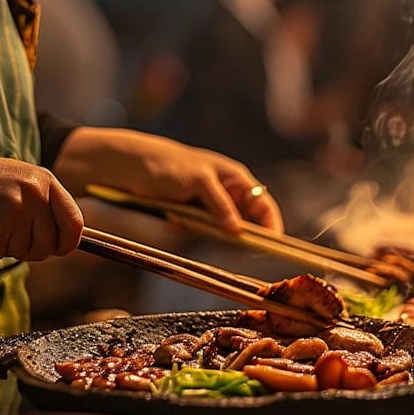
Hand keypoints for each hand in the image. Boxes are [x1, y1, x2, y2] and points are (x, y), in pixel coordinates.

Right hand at [0, 150, 82, 260]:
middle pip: (49, 246)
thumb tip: (69, 243)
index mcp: (46, 182)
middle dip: (30, 250)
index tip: (58, 249)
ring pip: (23, 252)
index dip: (68, 243)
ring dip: (3, 246)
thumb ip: (44, 207)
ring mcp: (17, 210)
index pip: (75, 223)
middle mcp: (36, 195)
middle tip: (5, 234)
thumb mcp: (20, 184)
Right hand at [53, 127, 283, 233]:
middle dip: (269, 228)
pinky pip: (218, 198)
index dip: (272, 225)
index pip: (261, 205)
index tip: (278, 248)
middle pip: (259, 203)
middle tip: (276, 250)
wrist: (135, 164)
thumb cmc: (165, 184)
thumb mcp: (192, 208)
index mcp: (231, 182)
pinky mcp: (197, 175)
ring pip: (244, 200)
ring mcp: (214, 174)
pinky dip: (227, 214)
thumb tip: (231, 241)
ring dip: (254, 224)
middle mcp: (228, 176)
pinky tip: (234, 230)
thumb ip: (211, 221)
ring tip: (261, 245)